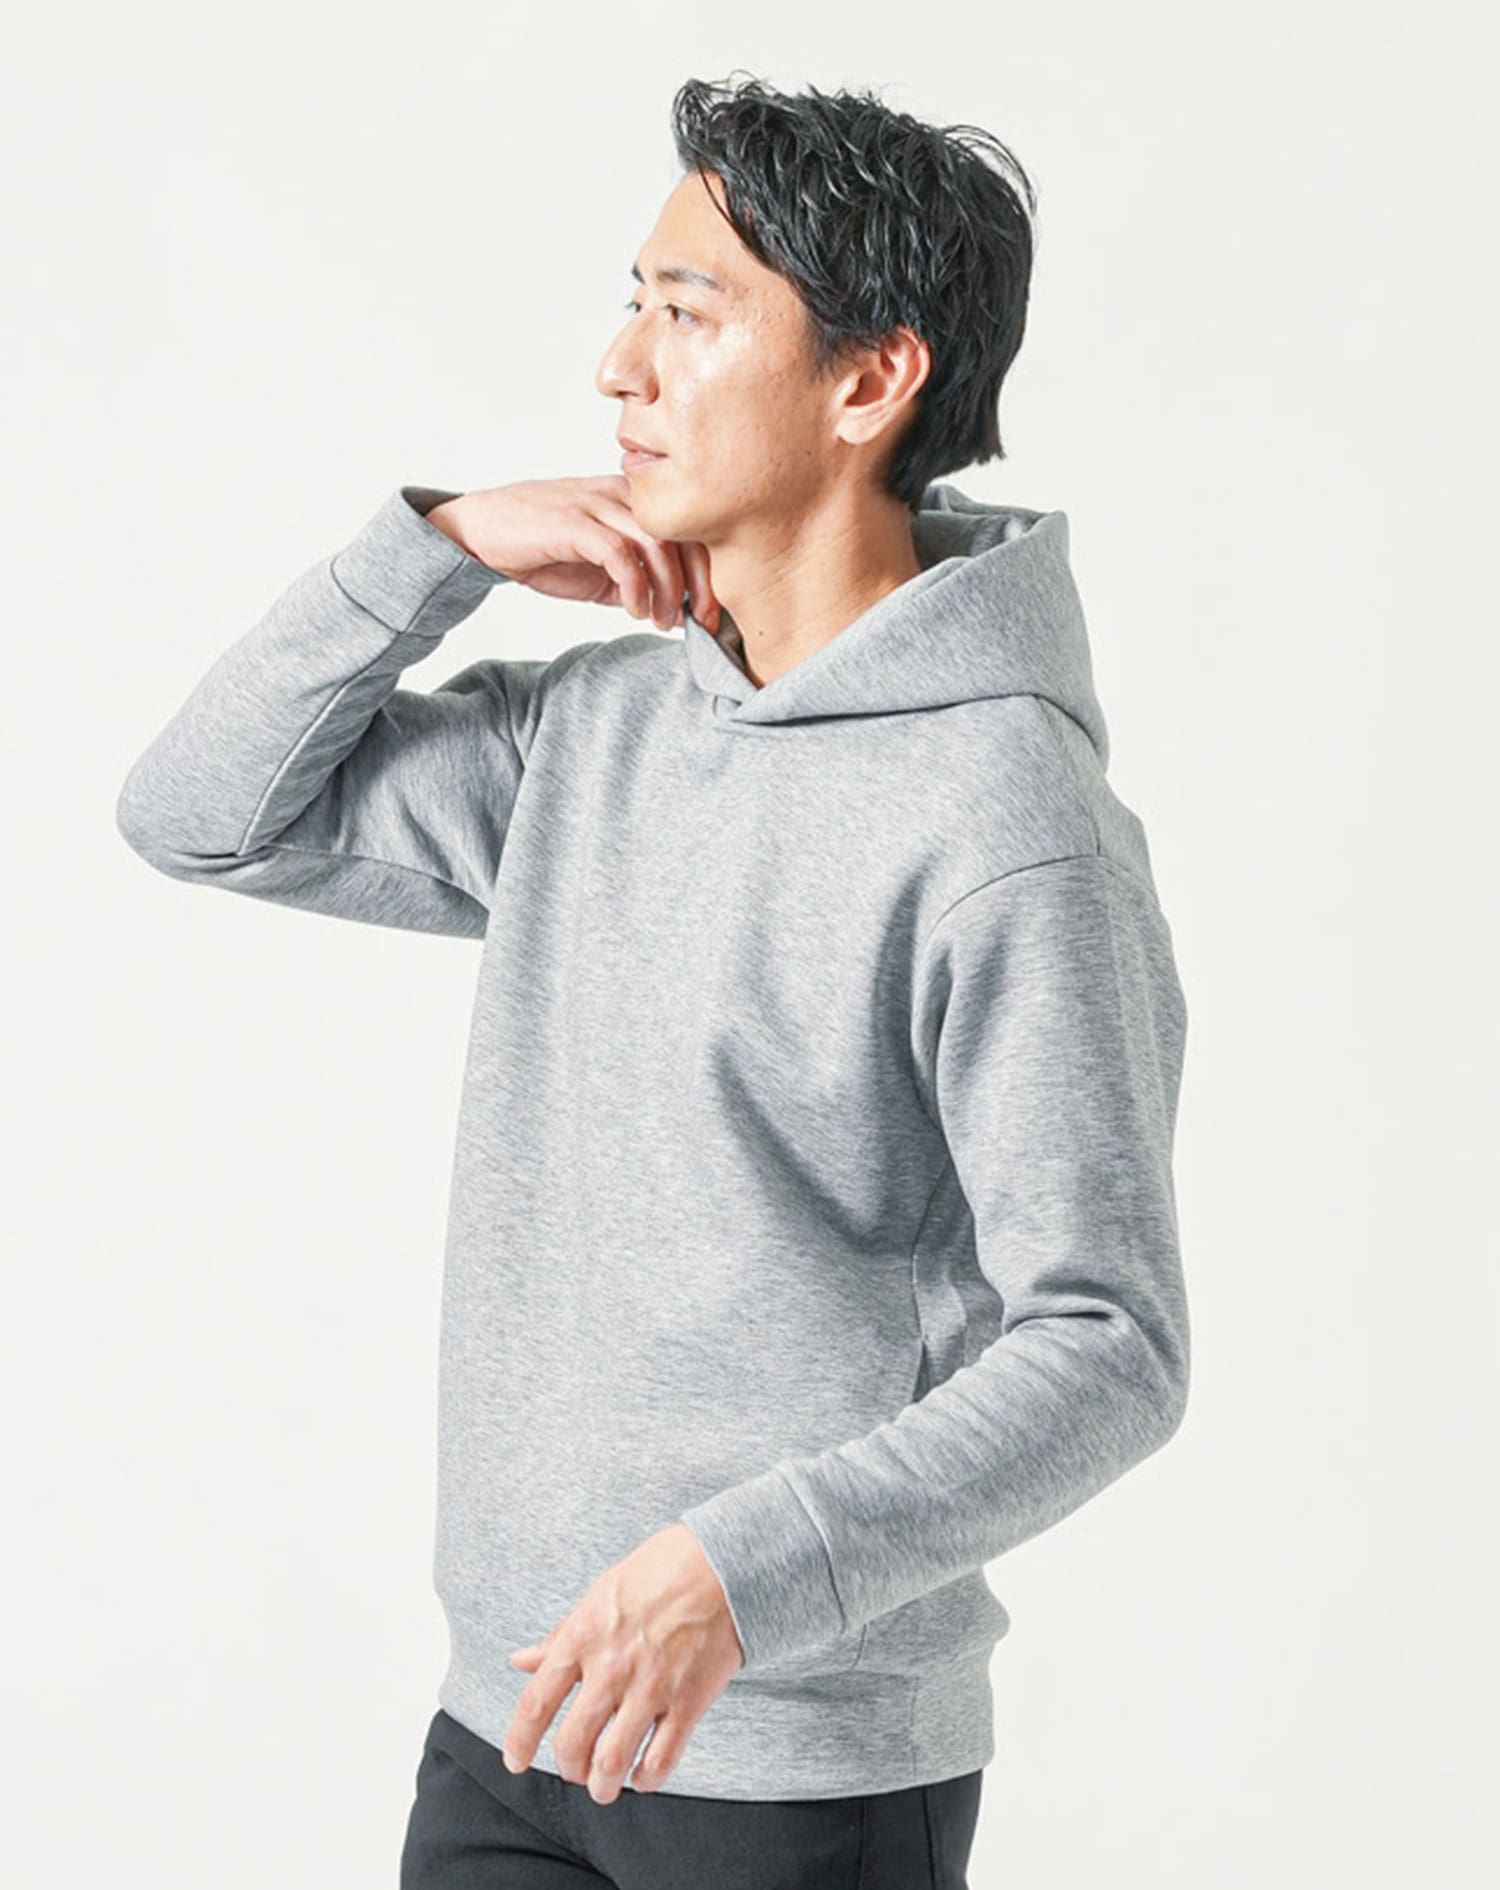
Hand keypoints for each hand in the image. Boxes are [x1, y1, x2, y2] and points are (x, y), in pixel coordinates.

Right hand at [427, 476, 720, 632]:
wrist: (483, 532)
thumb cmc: (542, 549)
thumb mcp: (601, 573)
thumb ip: (637, 585)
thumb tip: (678, 614)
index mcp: (635, 503)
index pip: (691, 533)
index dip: (709, 576)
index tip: (712, 616)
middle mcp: (623, 496)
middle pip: (684, 536)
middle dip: (700, 586)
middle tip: (700, 623)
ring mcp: (598, 506)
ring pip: (657, 544)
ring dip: (668, 591)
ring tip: (661, 620)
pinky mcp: (575, 522)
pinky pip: (620, 554)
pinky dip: (635, 587)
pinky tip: (634, 610)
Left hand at [502, 1522, 744, 1802]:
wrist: (722, 1564)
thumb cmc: (659, 1571)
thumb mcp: (598, 1594)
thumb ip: (560, 1635)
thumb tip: (521, 1660)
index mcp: (583, 1637)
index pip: (536, 1704)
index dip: (519, 1742)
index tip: (516, 1761)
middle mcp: (611, 1668)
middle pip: (571, 1744)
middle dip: (568, 1769)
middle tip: (575, 1771)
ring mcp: (650, 1688)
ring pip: (611, 1763)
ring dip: (602, 1786)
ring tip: (605, 1788)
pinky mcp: (688, 1703)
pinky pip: (660, 1761)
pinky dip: (646, 1780)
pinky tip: (643, 1775)